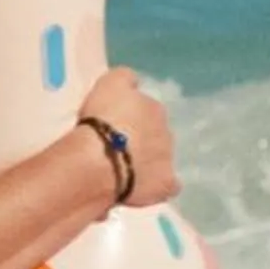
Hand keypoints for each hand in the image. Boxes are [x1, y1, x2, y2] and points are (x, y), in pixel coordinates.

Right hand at [77, 67, 179, 207]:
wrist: (101, 160)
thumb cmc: (101, 119)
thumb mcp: (109, 83)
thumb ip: (124, 79)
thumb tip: (132, 82)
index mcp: (153, 108)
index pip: (146, 110)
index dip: (129, 118)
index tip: (112, 125)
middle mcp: (166, 131)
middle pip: (155, 134)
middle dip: (141, 140)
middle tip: (116, 149)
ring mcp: (168, 159)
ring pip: (162, 158)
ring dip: (147, 162)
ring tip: (124, 171)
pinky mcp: (165, 184)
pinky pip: (168, 185)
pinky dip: (159, 186)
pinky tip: (144, 189)